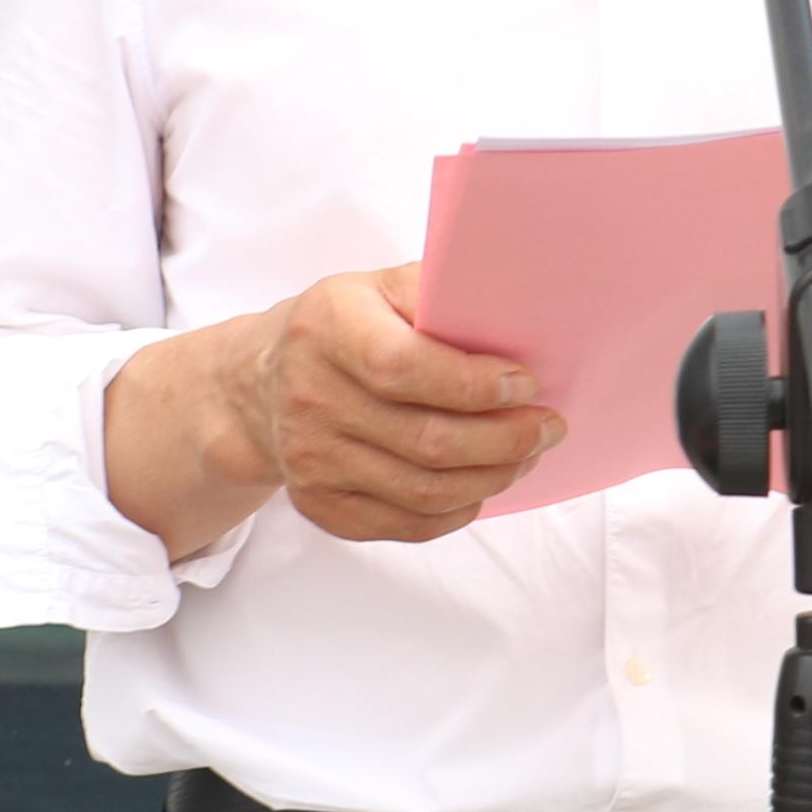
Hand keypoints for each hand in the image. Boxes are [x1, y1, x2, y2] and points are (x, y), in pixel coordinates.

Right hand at [106, 263, 564, 556]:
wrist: (263, 383)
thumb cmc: (345, 326)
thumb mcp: (380, 287)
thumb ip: (440, 295)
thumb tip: (518, 318)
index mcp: (326, 330)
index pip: (404, 369)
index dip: (474, 384)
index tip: (525, 382)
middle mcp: (309, 399)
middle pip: (427, 442)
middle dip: (507, 439)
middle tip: (549, 426)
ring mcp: (310, 461)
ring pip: (425, 491)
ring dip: (493, 477)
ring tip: (527, 454)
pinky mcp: (320, 506)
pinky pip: (408, 524)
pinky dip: (459, 510)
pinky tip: (483, 482)